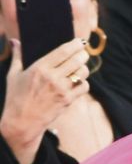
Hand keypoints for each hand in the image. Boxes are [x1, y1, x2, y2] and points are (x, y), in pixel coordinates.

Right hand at [0, 38, 89, 163]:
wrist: (21, 123)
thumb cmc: (16, 97)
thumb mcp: (13, 75)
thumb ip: (17, 56)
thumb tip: (14, 41)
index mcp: (39, 68)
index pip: (64, 51)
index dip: (76, 44)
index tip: (80, 41)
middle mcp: (52, 77)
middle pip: (78, 59)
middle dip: (83, 54)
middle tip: (83, 53)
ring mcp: (61, 89)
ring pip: (83, 72)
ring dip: (83, 68)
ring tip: (79, 68)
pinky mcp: (68, 100)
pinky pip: (84, 86)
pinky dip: (83, 83)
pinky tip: (78, 82)